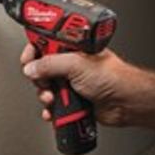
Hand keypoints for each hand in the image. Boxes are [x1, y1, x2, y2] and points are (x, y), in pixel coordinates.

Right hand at [20, 44, 143, 125]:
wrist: (126, 102)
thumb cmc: (112, 77)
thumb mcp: (76, 64)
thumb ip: (49, 64)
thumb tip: (31, 67)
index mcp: (72, 48)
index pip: (45, 43)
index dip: (33, 50)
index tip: (28, 58)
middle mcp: (71, 63)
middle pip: (41, 68)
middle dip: (38, 78)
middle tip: (44, 82)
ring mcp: (72, 82)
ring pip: (46, 88)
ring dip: (45, 95)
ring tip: (53, 98)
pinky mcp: (73, 100)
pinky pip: (54, 105)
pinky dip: (51, 110)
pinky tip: (53, 111)